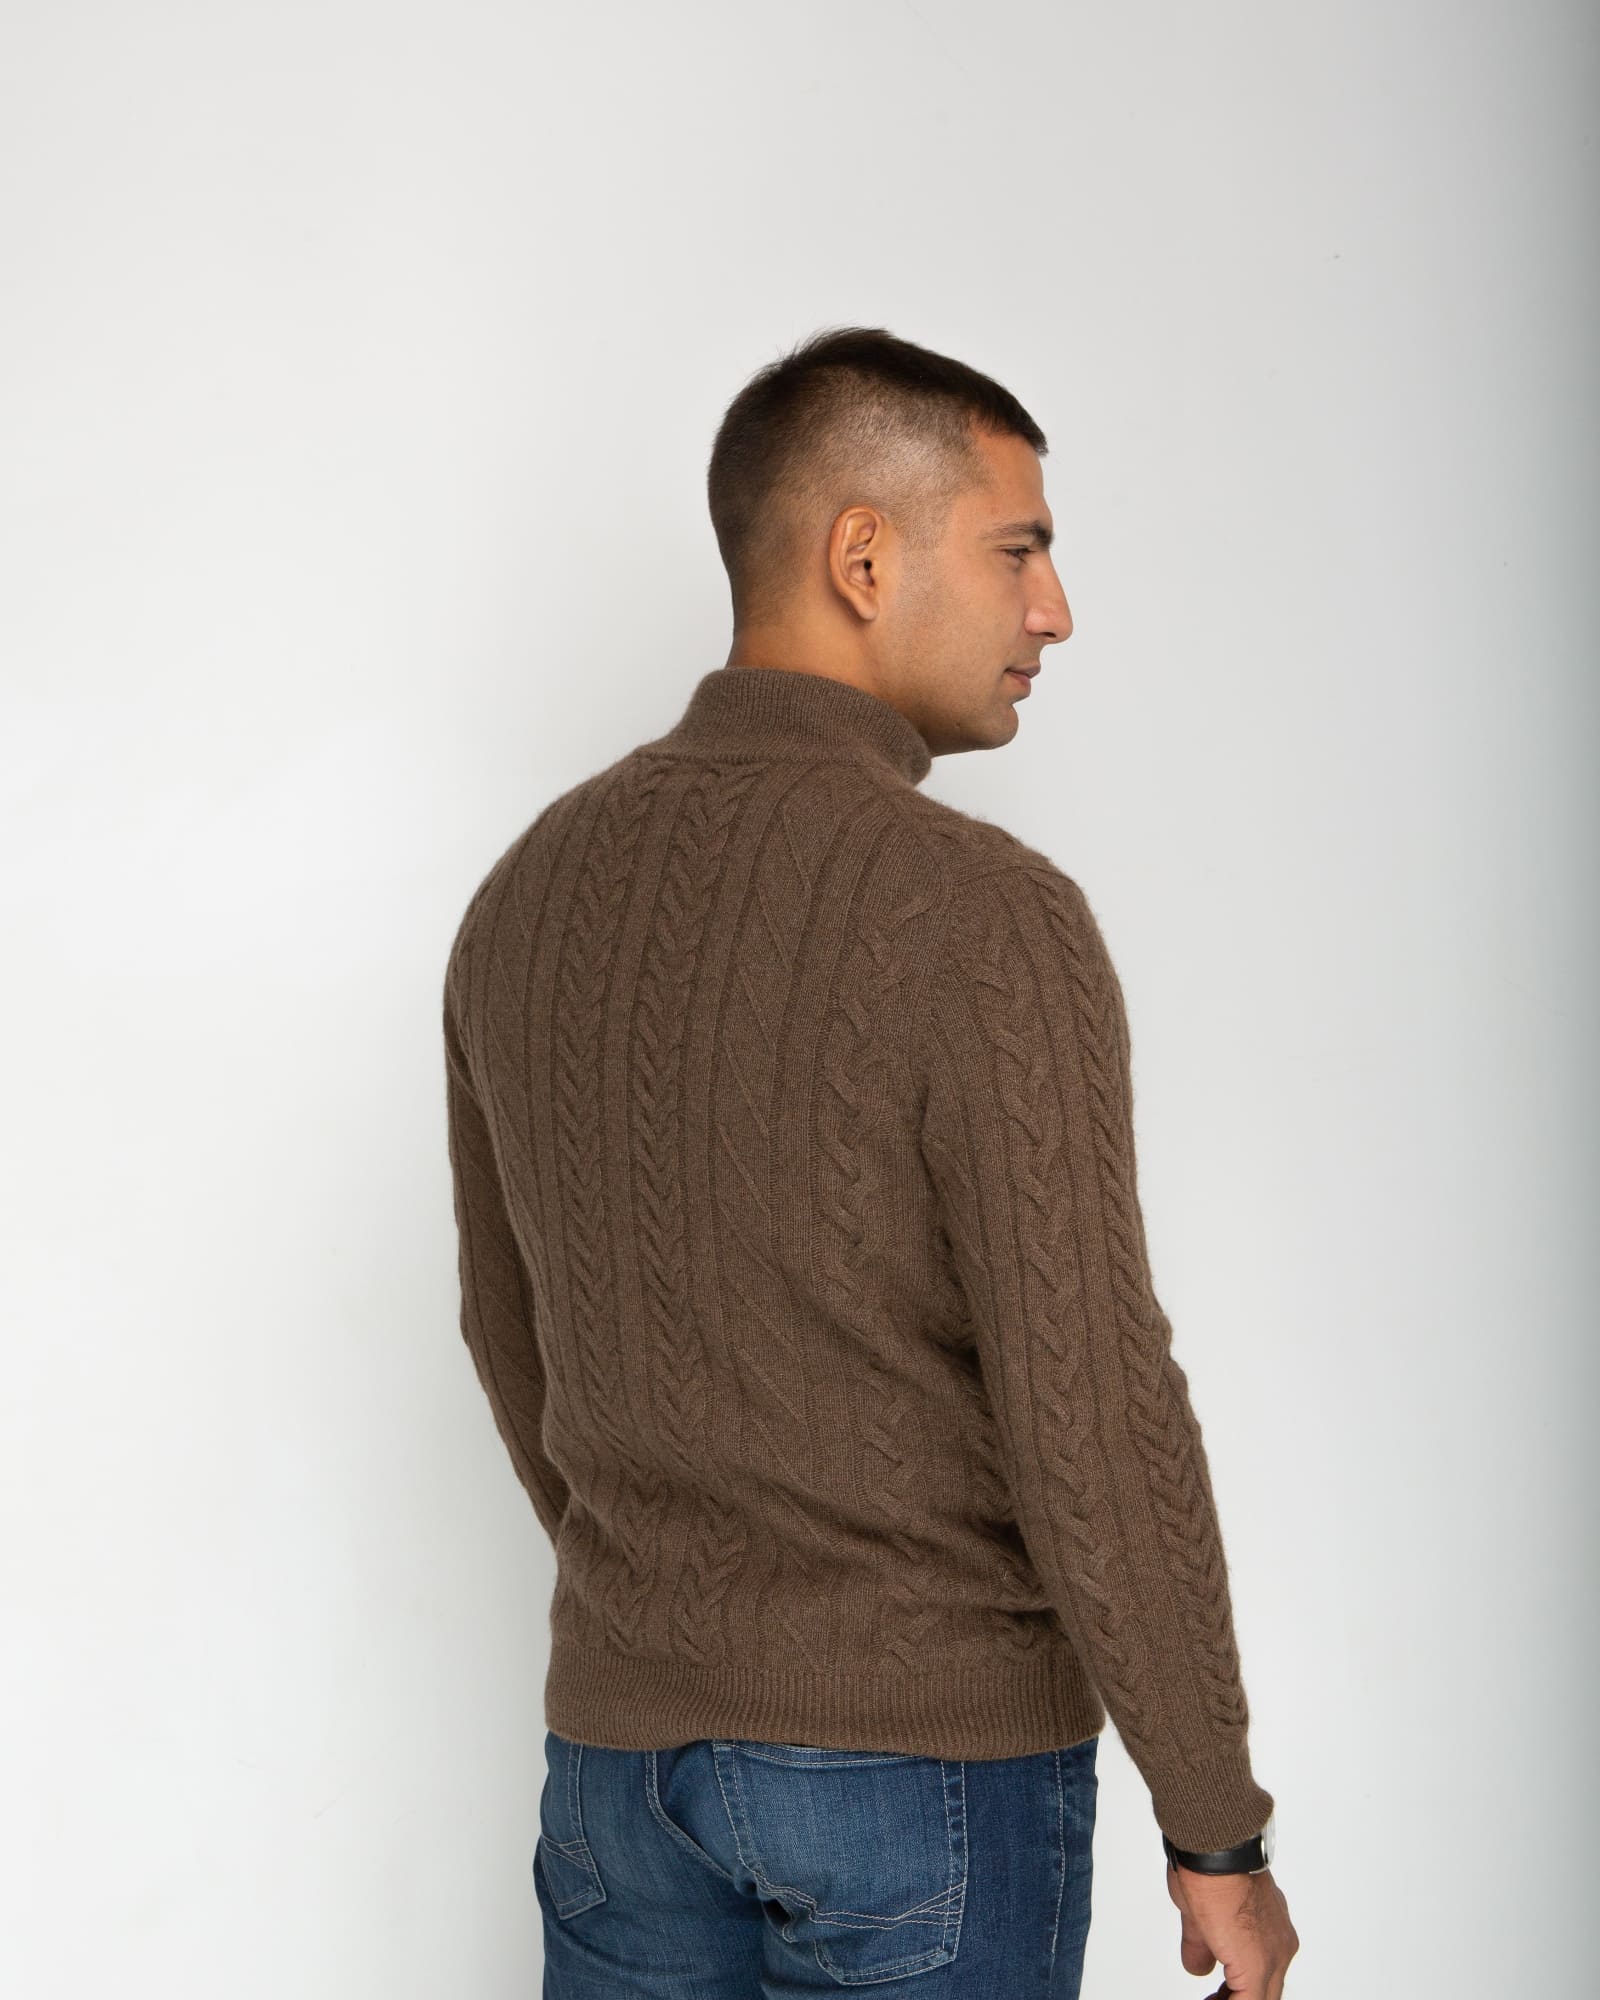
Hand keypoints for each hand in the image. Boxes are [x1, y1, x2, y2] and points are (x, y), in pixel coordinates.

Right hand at [1165, 1859, 1299, 1997]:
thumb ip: (1202, 1944)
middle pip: (1266, 1993)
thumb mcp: (1201, 1915)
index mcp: (1271, 1930)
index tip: (1218, 1993)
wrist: (1213, 1851)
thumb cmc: (1208, 1866)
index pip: (1263, 1976)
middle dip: (1235, 1997)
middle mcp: (1280, 1945)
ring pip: (1262, 1998)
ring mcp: (1274, 1956)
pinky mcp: (1257, 1966)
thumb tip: (1199, 1965)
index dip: (1236, 1991)